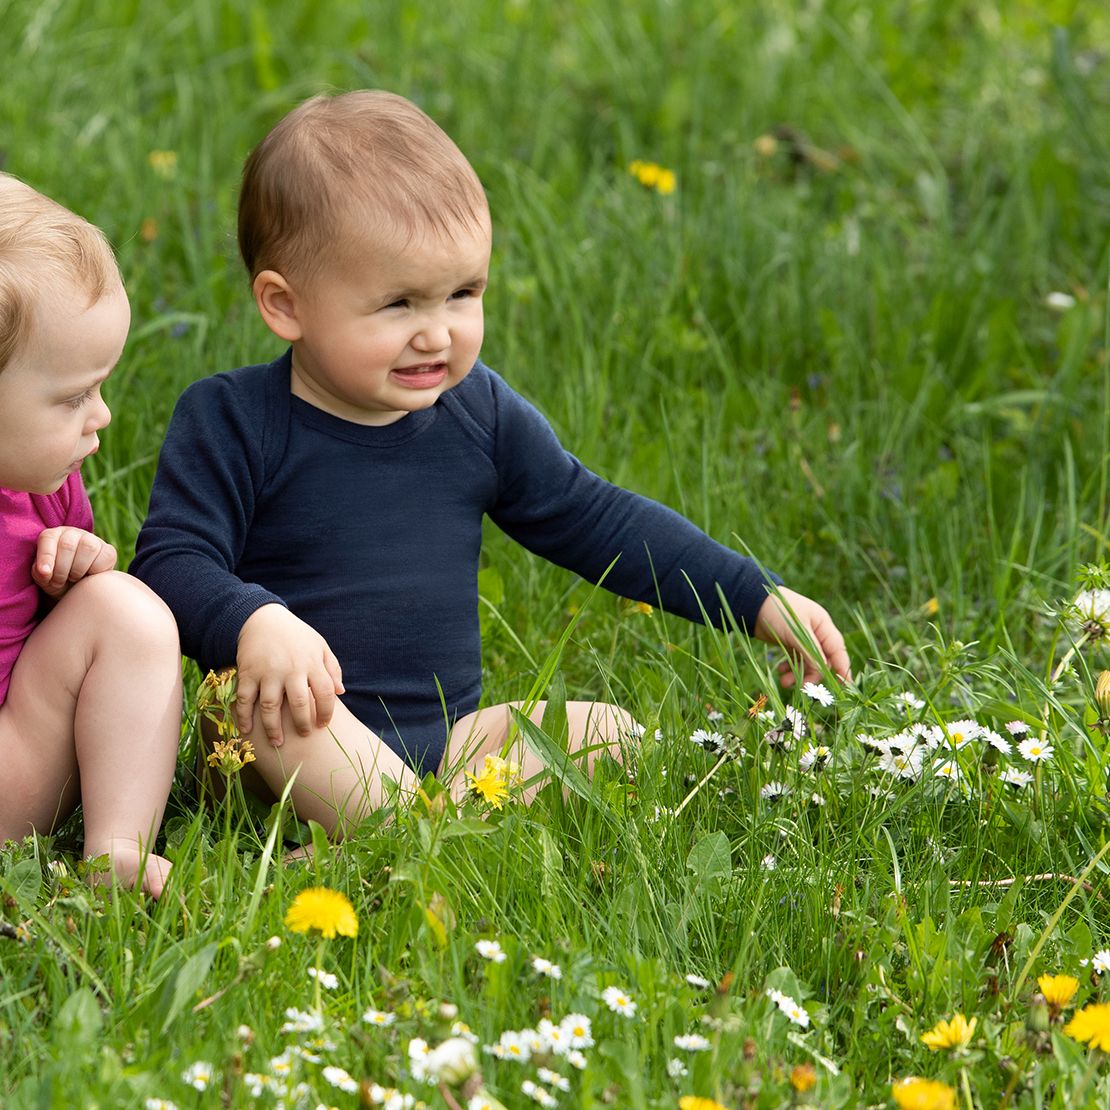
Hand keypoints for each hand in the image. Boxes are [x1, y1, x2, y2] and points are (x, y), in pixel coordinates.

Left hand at [32, 527, 115, 597]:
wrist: (78, 590)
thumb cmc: (58, 581)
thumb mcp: (45, 579)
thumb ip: (40, 574)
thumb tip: (44, 571)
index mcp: (53, 536)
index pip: (49, 538)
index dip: (46, 556)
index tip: (45, 573)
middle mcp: (73, 533)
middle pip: (67, 544)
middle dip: (61, 568)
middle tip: (59, 582)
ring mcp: (93, 540)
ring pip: (88, 547)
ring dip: (78, 569)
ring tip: (73, 579)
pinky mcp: (109, 551)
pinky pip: (104, 557)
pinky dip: (94, 570)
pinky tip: (88, 577)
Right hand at [235, 604, 344, 746]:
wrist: (263, 619)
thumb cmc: (296, 636)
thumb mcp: (320, 645)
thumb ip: (332, 668)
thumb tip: (341, 692)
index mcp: (311, 662)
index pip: (325, 692)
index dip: (326, 712)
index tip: (323, 724)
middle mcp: (290, 669)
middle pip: (299, 703)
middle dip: (302, 724)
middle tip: (303, 735)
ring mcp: (267, 672)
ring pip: (270, 706)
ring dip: (273, 728)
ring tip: (278, 743)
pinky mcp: (248, 673)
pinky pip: (244, 699)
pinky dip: (243, 717)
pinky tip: (246, 731)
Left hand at [753, 586, 851, 688]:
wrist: (753, 603)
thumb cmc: (778, 611)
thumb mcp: (796, 631)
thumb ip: (810, 651)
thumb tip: (822, 671)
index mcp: (823, 625)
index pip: (837, 649)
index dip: (842, 668)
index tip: (845, 686)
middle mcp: (816, 633)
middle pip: (822, 660)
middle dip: (812, 674)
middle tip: (801, 686)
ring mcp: (803, 639)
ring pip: (808, 662)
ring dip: (799, 673)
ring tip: (784, 681)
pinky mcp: (791, 643)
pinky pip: (796, 659)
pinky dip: (790, 667)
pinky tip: (781, 671)